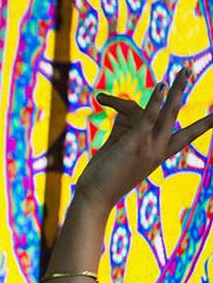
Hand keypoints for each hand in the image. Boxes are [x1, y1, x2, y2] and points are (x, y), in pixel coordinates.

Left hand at [77, 66, 211, 212]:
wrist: (94, 197)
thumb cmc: (103, 176)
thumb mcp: (119, 147)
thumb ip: (125, 127)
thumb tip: (125, 106)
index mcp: (158, 153)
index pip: (186, 136)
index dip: (203, 124)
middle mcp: (158, 150)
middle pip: (175, 115)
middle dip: (182, 92)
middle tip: (188, 70)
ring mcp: (149, 147)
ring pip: (168, 113)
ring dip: (176, 89)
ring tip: (185, 70)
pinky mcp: (135, 144)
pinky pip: (148, 117)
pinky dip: (156, 101)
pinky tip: (162, 86)